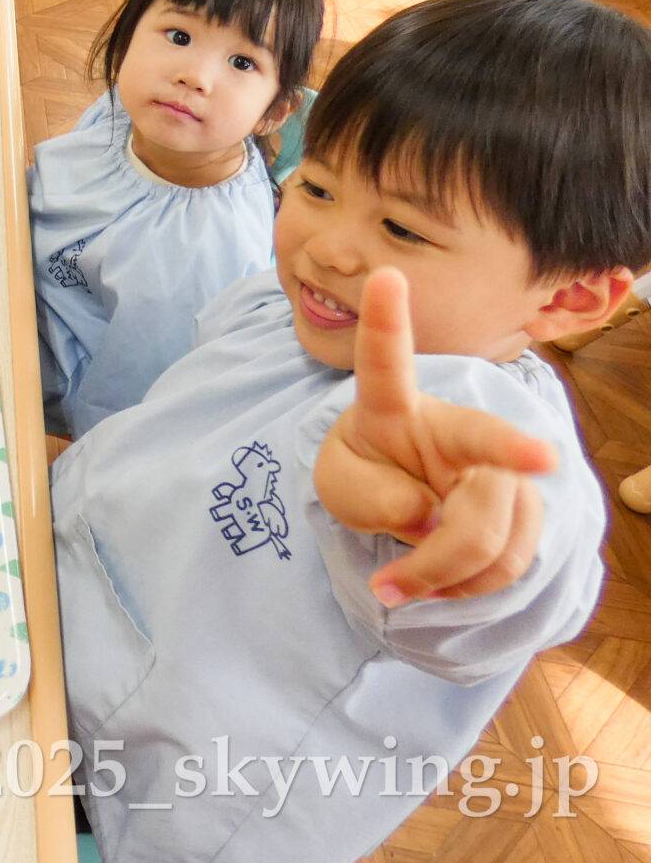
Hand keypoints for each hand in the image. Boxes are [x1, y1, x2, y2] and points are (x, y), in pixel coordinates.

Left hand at [314, 268, 556, 605]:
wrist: (404, 498)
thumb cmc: (365, 475)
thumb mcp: (339, 487)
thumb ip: (368, 496)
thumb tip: (430, 514)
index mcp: (390, 405)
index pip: (384, 358)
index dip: (387, 318)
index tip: (386, 274)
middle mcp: (452, 425)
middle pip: (479, 458)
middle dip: (453, 537)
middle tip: (397, 588)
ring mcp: (496, 466)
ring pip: (495, 529)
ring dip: (447, 575)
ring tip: (404, 584)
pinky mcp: (523, 505)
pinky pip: (511, 558)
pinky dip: (472, 585)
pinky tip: (444, 583)